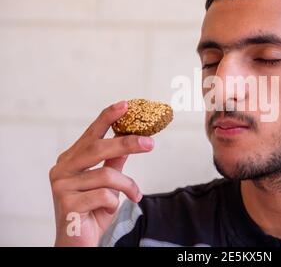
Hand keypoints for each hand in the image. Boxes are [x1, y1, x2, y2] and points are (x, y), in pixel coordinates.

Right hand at [49, 101, 153, 245]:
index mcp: (71, 160)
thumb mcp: (107, 183)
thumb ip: (114, 161)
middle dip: (127, 143)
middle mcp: (62, 169)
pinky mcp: (67, 203)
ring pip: (106, 175)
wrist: (78, 243)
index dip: (108, 117)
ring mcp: (61, 186)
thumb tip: (130, 138)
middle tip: (150, 143)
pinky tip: (110, 211)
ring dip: (127, 186)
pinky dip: (116, 203)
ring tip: (134, 196)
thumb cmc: (92, 211)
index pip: (91, 133)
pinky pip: (104, 195)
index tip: (125, 104)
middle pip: (98, 148)